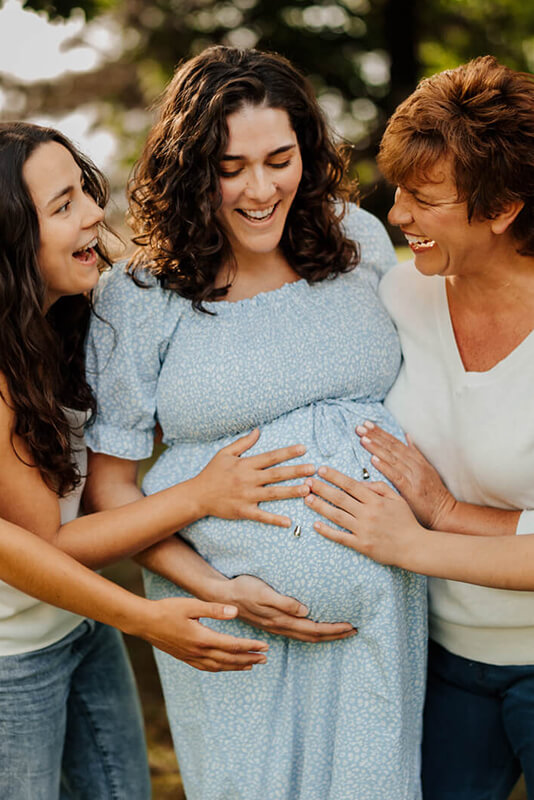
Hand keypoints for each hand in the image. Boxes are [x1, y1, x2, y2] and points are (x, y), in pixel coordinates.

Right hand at [139, 597, 268, 671]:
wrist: (144, 622)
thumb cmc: (167, 609)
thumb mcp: (192, 605)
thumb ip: (214, 609)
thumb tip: (236, 612)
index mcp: (202, 638)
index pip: (232, 646)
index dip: (250, 647)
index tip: (264, 646)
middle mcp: (198, 652)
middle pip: (229, 659)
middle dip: (249, 659)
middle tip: (265, 659)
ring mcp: (191, 657)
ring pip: (219, 666)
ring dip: (237, 666)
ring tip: (251, 665)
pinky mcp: (185, 657)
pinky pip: (207, 667)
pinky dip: (221, 668)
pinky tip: (226, 666)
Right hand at [194, 429, 314, 526]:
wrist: (197, 495)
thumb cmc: (212, 473)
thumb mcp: (225, 453)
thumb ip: (243, 443)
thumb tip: (258, 430)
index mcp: (245, 465)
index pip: (271, 457)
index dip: (288, 452)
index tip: (304, 448)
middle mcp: (248, 480)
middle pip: (276, 474)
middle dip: (296, 471)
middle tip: (313, 469)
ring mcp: (246, 496)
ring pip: (273, 494)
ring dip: (291, 492)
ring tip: (308, 490)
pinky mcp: (244, 511)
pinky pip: (262, 516)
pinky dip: (275, 519)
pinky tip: (289, 521)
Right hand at [227, 574, 356, 641]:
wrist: (222, 596)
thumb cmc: (243, 589)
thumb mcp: (263, 592)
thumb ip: (284, 602)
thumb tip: (306, 611)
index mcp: (282, 620)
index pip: (314, 629)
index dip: (334, 629)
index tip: (351, 626)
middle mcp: (281, 626)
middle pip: (313, 636)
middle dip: (335, 634)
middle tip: (354, 630)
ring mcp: (276, 626)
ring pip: (306, 636)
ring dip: (325, 634)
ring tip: (340, 631)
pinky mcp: (272, 622)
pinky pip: (297, 632)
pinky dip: (312, 632)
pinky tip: (314, 627)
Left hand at [304, 467, 424, 567]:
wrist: (414, 547)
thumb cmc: (406, 521)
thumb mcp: (397, 498)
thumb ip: (379, 487)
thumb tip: (359, 483)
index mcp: (376, 500)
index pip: (350, 485)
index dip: (334, 476)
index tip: (321, 470)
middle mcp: (367, 513)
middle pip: (339, 498)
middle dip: (322, 488)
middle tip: (307, 482)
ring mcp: (363, 530)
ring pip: (337, 515)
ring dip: (320, 506)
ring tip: (307, 499)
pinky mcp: (361, 545)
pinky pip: (340, 537)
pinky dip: (327, 531)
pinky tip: (316, 525)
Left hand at [355, 421, 455, 528]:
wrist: (445, 513)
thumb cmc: (433, 494)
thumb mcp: (427, 469)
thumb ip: (415, 453)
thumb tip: (406, 436)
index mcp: (417, 460)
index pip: (395, 442)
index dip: (381, 432)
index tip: (367, 424)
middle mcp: (415, 465)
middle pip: (392, 447)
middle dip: (375, 436)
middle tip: (360, 427)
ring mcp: (414, 476)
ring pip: (393, 459)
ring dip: (377, 448)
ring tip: (363, 439)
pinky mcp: (411, 490)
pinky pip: (396, 476)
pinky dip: (385, 467)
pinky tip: (373, 459)